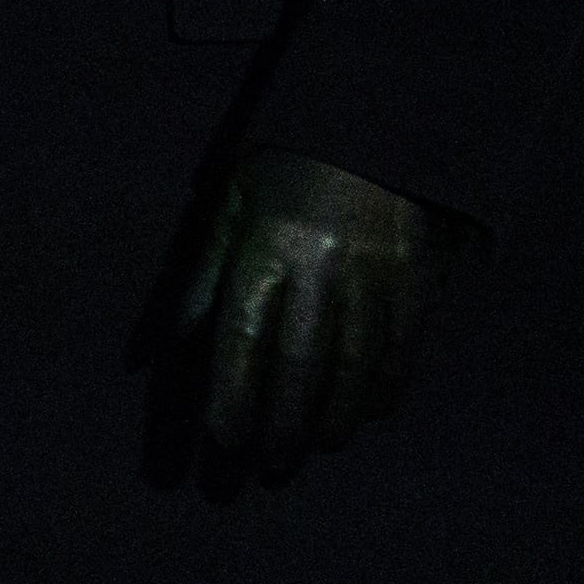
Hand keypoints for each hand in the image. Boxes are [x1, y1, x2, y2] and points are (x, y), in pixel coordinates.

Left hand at [174, 147, 477, 481]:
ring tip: (314, 449)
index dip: (233, 396)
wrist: (379, 118)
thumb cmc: (291, 166)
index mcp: (269, 242)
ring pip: (353, 368)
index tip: (223, 438)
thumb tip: (164, 344)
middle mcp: (322, 263)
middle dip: (281, 425)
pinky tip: (365, 416)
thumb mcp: (234, 202)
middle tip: (268, 465)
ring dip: (332, 421)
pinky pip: (402, 351)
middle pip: (299, 365)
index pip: (244, 337)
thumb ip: (203, 273)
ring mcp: (377, 273)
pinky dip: (383, 391)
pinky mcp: (419, 278)